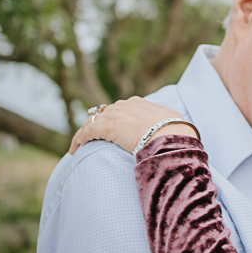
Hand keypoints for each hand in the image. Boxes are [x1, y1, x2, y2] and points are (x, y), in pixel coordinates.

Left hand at [69, 97, 197, 154]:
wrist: (170, 136)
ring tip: (78, 145)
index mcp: (139, 103)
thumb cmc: (176, 135)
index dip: (114, 118)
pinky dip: (78, 140)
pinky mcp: (106, 126)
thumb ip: (166, 126)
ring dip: (84, 132)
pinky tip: (75, 149)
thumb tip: (177, 133)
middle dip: (97, 124)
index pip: (121, 109)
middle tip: (91, 136)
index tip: (111, 128)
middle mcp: (124, 105)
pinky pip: (86, 132)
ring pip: (92, 121)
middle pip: (104, 113)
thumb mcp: (171, 125)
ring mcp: (114, 114)